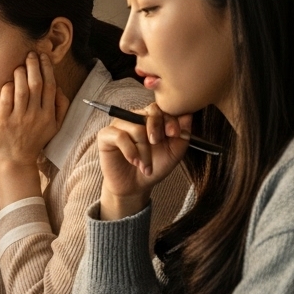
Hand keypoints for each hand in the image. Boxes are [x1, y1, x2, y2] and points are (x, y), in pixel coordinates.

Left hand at [0, 52, 68, 169]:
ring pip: (21, 90)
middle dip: (34, 66)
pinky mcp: (4, 121)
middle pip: (36, 85)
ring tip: (19, 64)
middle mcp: (35, 115)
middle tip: (30, 54)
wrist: (16, 160)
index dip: (47, 69)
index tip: (43, 57)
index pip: (50, 86)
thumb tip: (58, 87)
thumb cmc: (34, 141)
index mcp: (48, 115)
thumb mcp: (54, 127)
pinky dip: (7, 88)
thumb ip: (60, 107)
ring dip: (20, 73)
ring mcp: (19, 118)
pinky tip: (8, 81)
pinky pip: (6, 100)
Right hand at [95, 103, 189, 219]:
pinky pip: (120, 136)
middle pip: (149, 112)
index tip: (173, 134)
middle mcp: (134, 118)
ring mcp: (119, 125)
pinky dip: (130, 151)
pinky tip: (134, 161)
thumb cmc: (155, 166)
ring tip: (145, 165)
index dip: (169, 119)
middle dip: (157, 129)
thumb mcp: (175, 151)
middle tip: (157, 144)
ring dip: (144, 150)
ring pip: (136, 128)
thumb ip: (183, 133)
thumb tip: (188, 114)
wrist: (136, 186)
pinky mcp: (106, 136)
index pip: (161, 108)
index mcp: (151, 119)